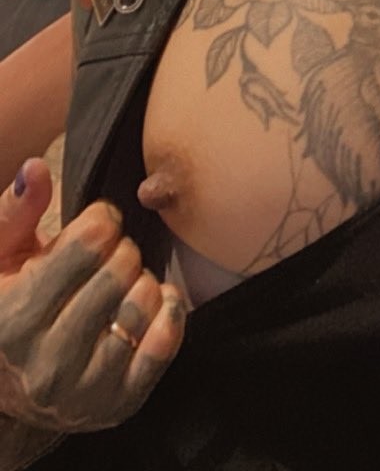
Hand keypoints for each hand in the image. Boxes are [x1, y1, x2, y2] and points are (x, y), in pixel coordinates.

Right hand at [0, 158, 185, 435]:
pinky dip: (170, 312)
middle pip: (120, 270)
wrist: (7, 385)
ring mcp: (84, 390)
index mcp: (12, 319)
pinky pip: (163, 346)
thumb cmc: (6, 304)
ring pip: (142, 305)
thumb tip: (35, 168)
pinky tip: (155, 298)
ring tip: (124, 280)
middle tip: (110, 254)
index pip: (88, 244)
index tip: (99, 223)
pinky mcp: (118, 404)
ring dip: (143, 279)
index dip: (103, 219)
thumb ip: (15, 211)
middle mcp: (45, 362)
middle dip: (122, 248)